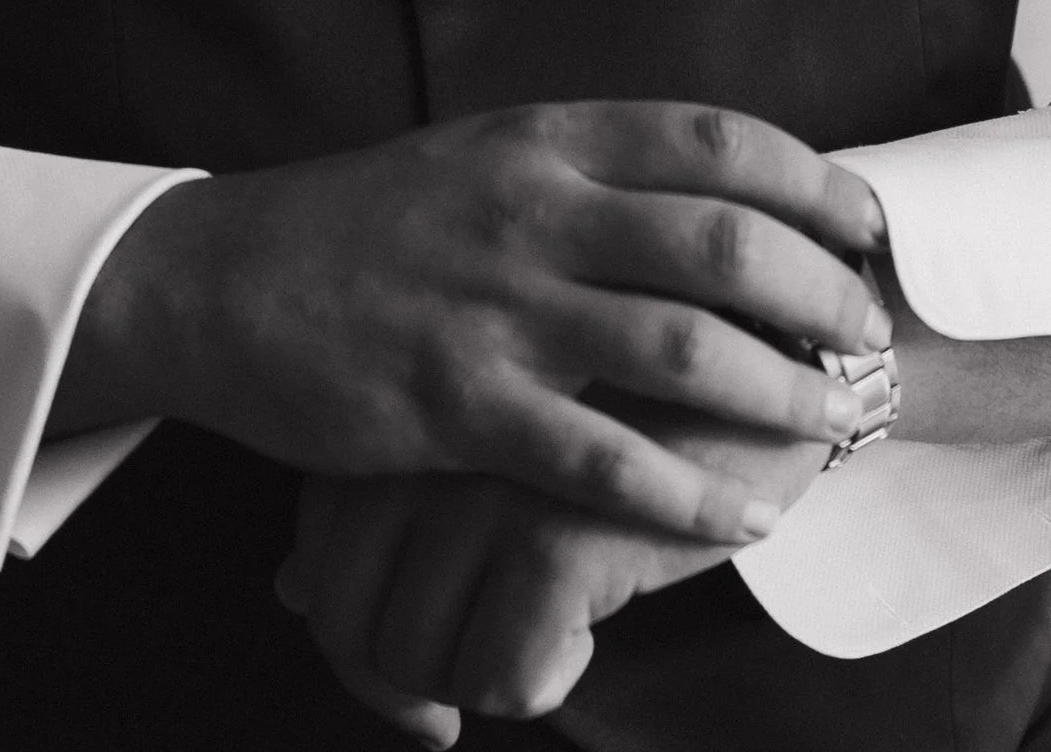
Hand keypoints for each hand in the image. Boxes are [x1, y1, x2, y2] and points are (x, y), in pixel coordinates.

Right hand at [53, 100, 887, 542]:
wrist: (222, 278)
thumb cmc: (370, 221)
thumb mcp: (484, 154)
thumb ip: (590, 170)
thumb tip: (721, 194)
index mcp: (546, 137)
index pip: (716, 140)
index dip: (813, 183)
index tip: (867, 226)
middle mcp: (533, 211)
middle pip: (724, 243)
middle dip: (822, 296)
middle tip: (869, 338)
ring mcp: (497, 310)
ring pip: (684, 352)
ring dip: (781, 397)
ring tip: (833, 426)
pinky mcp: (460, 407)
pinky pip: (605, 462)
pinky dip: (691, 495)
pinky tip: (742, 516)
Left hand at [276, 408, 832, 743]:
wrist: (761, 339)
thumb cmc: (617, 385)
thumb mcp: (487, 418)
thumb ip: (387, 486)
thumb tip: (288, 587)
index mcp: (402, 402)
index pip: (318, 555)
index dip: (348, 638)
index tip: (410, 681)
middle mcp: (424, 437)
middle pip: (349, 618)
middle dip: (399, 687)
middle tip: (449, 710)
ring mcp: (483, 481)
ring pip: (419, 658)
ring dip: (475, 684)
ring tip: (540, 647)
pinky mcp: (558, 529)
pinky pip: (503, 674)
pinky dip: (543, 681)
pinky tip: (591, 634)